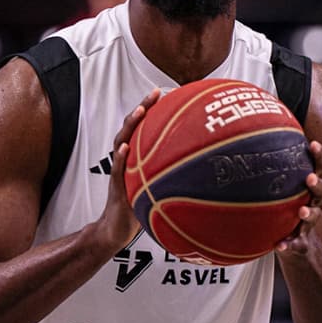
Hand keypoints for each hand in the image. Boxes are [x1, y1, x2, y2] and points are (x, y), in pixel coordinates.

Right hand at [95, 89, 161, 249]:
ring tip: (139, 112)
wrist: (117, 229)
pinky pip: (116, 170)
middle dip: (143, 108)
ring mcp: (119, 170)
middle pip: (132, 127)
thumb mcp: (160, 189)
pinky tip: (124, 149)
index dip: (154, 109)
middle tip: (155, 93)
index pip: (144, 127)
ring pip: (121, 142)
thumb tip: (206, 171)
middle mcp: (127, 159)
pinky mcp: (115, 187)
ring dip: (130, 126)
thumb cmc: (140, 208)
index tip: (170, 93)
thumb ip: (173, 176)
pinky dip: (119, 158)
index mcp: (137, 157)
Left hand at [276, 140, 321, 255]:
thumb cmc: (286, 206)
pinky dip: (289, 245)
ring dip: (309, 213)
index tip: (313, 144)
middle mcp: (315, 203)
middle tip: (309, 178)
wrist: (296, 242)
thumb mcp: (284, 187)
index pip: (319, 168)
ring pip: (314, 216)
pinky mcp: (301, 241)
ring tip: (302, 212)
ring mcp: (309, 222)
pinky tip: (280, 246)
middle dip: (317, 183)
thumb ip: (274, 168)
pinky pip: (298, 244)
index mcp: (312, 188)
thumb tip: (254, 137)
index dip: (319, 156)